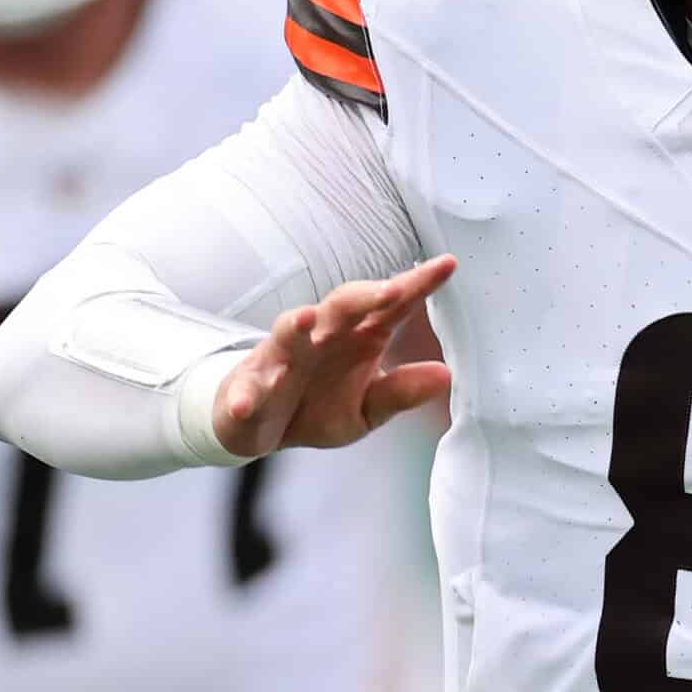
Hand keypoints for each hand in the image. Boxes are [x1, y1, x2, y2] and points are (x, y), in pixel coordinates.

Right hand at [212, 256, 456, 457]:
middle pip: (341, 306)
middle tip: (390, 290)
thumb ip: (401, 391)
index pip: (390, 306)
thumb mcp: (367, 408)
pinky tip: (245, 404)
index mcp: (357, 337)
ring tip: (305, 318)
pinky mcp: (247, 387)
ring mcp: (280, 358)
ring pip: (286, 333)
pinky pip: (245, 389)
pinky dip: (243, 396)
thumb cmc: (318, 406)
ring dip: (294, 324)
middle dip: (362, 295)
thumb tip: (445, 375)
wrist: (259, 427)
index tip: (448, 265)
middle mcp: (320, 337)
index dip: (417, 284)